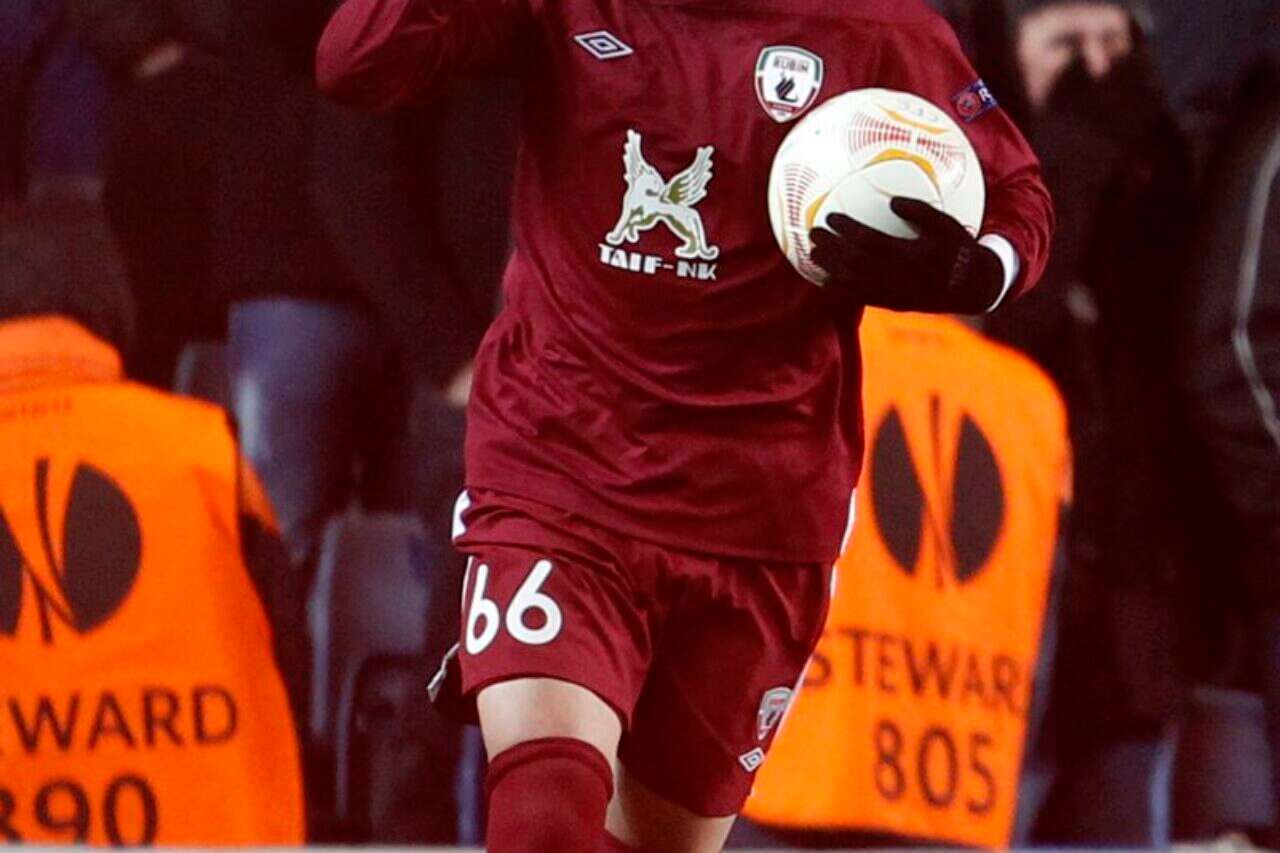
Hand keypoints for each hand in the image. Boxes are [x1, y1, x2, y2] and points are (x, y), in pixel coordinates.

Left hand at [808, 198, 1005, 314]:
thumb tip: (892, 200)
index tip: (830, 217)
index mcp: (912, 255)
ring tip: (812, 255)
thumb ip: (920, 211)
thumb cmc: (959, 248)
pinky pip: (862, 299)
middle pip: (855, 262)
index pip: (870, 241)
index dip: (847, 230)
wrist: (974, 287)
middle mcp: (900, 277)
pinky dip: (840, 291)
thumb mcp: (947, 225)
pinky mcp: (894, 305)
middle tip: (812, 233)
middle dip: (831, 248)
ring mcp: (896, 294)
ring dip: (830, 269)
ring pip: (854, 283)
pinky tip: (825, 282)